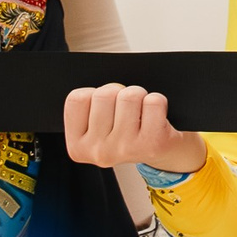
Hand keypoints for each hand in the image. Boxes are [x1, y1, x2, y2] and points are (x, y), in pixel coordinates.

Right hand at [63, 84, 208, 174]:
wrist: (159, 151)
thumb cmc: (126, 130)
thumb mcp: (95, 124)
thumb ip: (88, 105)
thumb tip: (108, 83)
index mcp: (78, 147)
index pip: (77, 98)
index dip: (94, 95)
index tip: (105, 110)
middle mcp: (98, 152)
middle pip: (104, 93)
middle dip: (118, 93)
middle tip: (126, 111)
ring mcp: (125, 149)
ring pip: (129, 95)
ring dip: (139, 96)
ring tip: (141, 112)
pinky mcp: (152, 143)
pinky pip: (153, 101)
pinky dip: (158, 102)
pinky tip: (155, 117)